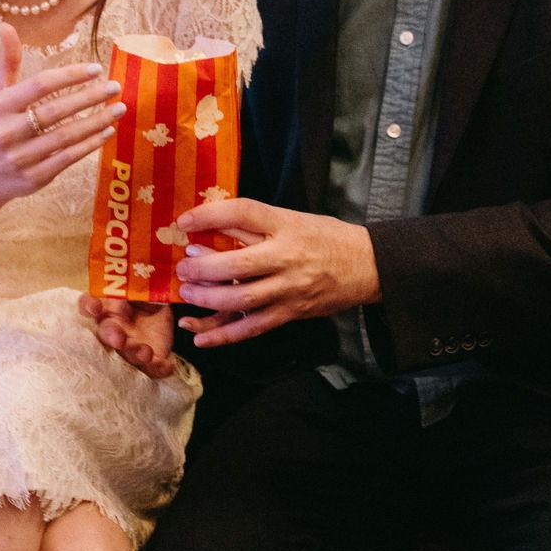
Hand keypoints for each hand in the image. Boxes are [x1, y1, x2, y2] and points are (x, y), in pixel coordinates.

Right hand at [0, 23, 124, 217]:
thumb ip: (7, 61)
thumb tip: (5, 24)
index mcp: (0, 106)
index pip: (40, 86)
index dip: (70, 76)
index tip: (96, 68)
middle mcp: (8, 132)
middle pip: (56, 111)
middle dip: (89, 97)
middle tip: (115, 86)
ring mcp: (22, 157)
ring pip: (66, 136)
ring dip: (96, 121)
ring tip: (119, 108)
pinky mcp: (35, 178)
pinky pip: (68, 159)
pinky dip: (90, 145)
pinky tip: (107, 132)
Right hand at [77, 295, 176, 378]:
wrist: (166, 316)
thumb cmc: (148, 299)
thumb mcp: (146, 288)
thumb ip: (140, 288)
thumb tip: (135, 286)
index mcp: (109, 307)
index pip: (90, 304)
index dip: (89, 306)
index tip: (95, 308)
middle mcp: (114, 328)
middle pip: (106, 333)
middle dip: (111, 336)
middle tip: (119, 339)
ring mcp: (129, 346)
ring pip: (126, 353)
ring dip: (134, 353)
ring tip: (146, 353)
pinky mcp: (146, 361)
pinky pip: (149, 368)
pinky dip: (157, 369)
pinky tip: (166, 367)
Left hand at [171, 199, 379, 347]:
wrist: (368, 265)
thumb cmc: (325, 236)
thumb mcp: (292, 219)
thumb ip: (254, 224)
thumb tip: (209, 222)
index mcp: (286, 225)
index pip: (244, 213)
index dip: (210, 215)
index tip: (184, 221)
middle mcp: (287, 257)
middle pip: (237, 265)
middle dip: (202, 269)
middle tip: (182, 267)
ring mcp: (290, 289)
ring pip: (242, 300)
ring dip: (208, 300)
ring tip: (187, 295)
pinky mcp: (291, 313)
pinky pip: (253, 327)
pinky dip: (224, 335)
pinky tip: (200, 337)